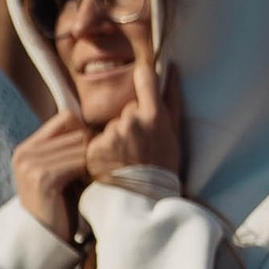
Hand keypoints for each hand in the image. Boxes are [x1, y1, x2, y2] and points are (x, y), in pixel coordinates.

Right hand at [13, 111, 93, 245]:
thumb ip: (73, 152)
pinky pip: (78, 161)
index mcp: (28, 149)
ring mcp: (31, 164)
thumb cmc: (61, 211)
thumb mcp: (64, 176)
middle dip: (94, 148)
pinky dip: (91, 171)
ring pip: (81, 144)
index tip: (96, 157)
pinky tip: (92, 185)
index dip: (87, 133)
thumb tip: (105, 128)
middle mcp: (25, 153)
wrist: (46, 245)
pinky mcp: (42, 178)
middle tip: (101, 170)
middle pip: (76, 129)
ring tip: (97, 179)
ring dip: (94, 161)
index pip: (67, 118)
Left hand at [84, 41, 183, 187]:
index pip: (145, 77)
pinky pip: (96, 141)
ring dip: (115, 138)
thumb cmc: (163, 166)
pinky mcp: (94, 149)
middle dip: (130, 122)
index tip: (143, 83)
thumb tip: (172, 66)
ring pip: (111, 126)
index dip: (143, 78)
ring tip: (125, 158)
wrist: (144, 201)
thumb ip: (172, 98)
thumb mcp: (175, 133)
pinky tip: (112, 165)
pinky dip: (101, 151)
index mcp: (154, 115)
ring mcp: (112, 135)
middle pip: (126, 108)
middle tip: (138, 146)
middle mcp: (132, 121)